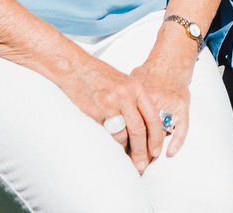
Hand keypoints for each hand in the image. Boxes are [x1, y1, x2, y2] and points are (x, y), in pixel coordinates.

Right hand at [63, 44, 193, 172]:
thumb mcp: (124, 82)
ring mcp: (110, 105)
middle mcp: (126, 96)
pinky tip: (115, 152)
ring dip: (127, 151)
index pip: (152, 117)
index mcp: (136, 88)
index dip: (156, 137)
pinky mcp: (96, 113)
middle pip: (140, 130)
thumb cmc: (99, 75)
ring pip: (124, 135)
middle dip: (143, 151)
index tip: (157, 151)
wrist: (75, 68)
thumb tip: (144, 123)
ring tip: (129, 161)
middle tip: (144, 164)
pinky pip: (108, 135)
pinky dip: (113, 146)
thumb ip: (135, 100)